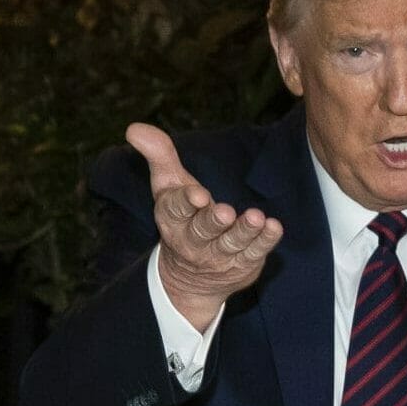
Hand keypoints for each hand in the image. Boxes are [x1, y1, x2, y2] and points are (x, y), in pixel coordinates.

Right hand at [128, 122, 283, 330]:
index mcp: (172, 220)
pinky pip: (255, 252)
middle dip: (213, 221)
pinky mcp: (243, 264)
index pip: (176, 211)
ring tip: (256, 217)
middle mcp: (193, 241)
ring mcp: (219, 256)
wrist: (192, 277)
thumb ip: (158, 155)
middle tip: (225, 212)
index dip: (186, 202)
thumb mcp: (168, 186)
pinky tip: (273, 227)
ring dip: (244, 231)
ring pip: (231, 243)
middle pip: (202, 230)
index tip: (197, 195)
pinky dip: (265, 241)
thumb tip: (133, 128)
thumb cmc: (183, 217)